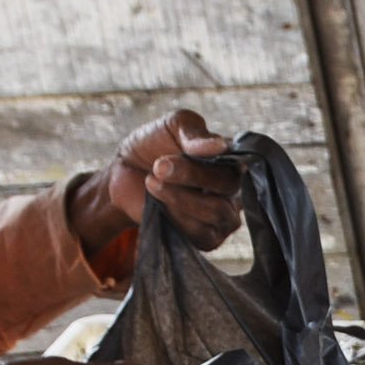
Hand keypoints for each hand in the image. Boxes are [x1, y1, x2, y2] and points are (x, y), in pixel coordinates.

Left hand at [69, 109, 237, 267]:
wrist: (125, 173)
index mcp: (231, 160)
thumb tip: (223, 145)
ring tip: (152, 182)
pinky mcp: (208, 239)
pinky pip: (202, 233)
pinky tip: (158, 204)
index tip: (183, 150)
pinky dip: (178, 218)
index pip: (240, 162)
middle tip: (159, 166)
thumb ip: (195, 132)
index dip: (213, 158)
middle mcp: (234, 189)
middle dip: (192, 176)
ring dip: (180, 197)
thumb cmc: (154, 145)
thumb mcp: (172, 126)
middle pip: (229, 186)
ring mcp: (223, 216)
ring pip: (217, 211)